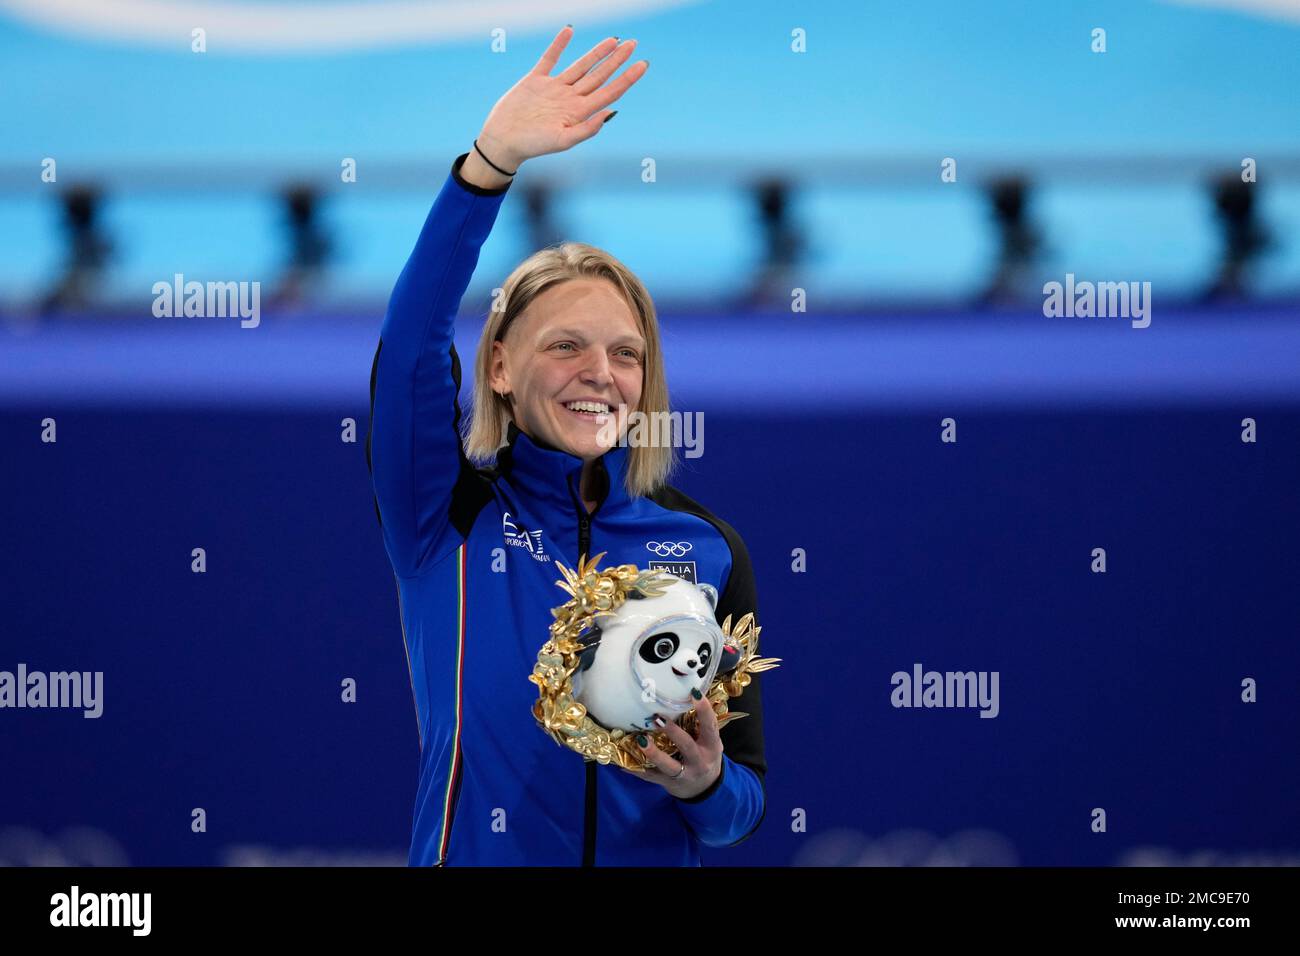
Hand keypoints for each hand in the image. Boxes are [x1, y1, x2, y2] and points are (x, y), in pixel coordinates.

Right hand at [475, 27, 648, 170]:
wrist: (503, 140)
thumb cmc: (533, 145)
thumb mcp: (562, 141)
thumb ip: (587, 129)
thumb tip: (610, 113)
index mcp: (579, 113)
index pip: (609, 92)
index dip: (627, 78)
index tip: (643, 64)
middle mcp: (570, 99)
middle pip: (599, 76)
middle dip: (617, 60)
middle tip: (634, 44)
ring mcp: (554, 88)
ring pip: (581, 66)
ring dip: (596, 52)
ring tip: (614, 40)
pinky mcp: (536, 80)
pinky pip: (550, 59)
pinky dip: (559, 45)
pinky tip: (569, 32)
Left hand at [619, 693, 723, 799]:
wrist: (704, 789)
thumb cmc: (705, 755)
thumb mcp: (710, 741)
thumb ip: (702, 724)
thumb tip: (689, 691)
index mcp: (711, 746)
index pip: (710, 726)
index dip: (704, 710)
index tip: (694, 693)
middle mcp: (699, 760)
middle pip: (687, 745)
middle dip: (673, 732)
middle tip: (658, 718)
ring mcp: (684, 774)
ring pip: (668, 765)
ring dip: (654, 753)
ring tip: (641, 740)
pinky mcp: (669, 783)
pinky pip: (651, 777)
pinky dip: (637, 770)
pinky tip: (623, 764)